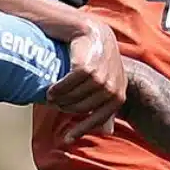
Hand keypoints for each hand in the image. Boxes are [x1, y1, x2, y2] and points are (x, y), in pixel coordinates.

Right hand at [50, 19, 126, 142]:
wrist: (92, 30)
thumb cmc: (98, 58)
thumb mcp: (107, 82)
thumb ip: (107, 106)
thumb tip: (107, 132)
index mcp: (119, 95)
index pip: (98, 119)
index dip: (81, 130)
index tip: (66, 139)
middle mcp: (112, 88)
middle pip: (82, 108)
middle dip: (66, 108)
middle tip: (53, 103)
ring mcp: (101, 77)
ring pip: (74, 97)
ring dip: (59, 98)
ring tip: (50, 95)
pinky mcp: (88, 68)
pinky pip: (68, 85)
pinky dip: (58, 88)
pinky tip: (51, 88)